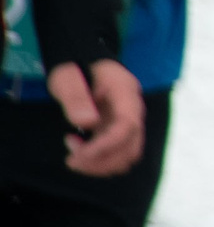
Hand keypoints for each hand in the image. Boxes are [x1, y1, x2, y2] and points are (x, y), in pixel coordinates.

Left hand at [48, 58, 145, 176]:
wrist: (83, 62)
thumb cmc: (75, 67)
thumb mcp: (67, 77)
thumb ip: (76, 97)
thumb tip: (87, 123)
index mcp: (125, 92)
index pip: (127, 126)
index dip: (105, 146)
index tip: (78, 156)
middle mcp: (133, 109)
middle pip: (131, 146)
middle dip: (101, 161)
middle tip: (71, 159)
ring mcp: (129, 121)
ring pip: (127, 155)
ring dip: (100, 164)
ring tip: (74, 151)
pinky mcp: (119, 130)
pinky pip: (117, 153)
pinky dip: (98, 160)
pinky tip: (79, 146)